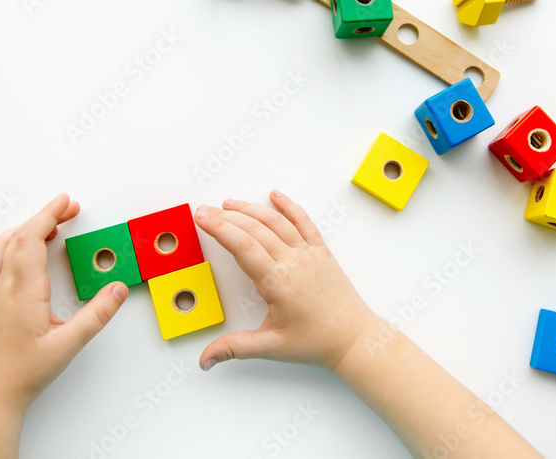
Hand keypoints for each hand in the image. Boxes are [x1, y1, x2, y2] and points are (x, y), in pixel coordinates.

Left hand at [0, 193, 127, 412]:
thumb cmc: (22, 374)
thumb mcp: (68, 346)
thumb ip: (96, 315)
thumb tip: (117, 289)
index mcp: (22, 291)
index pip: (32, 239)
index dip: (49, 214)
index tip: (66, 202)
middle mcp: (3, 288)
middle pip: (18, 237)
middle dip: (43, 217)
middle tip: (68, 209)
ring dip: (23, 230)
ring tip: (46, 227)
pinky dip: (4, 248)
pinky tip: (13, 254)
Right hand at [194, 190, 376, 370]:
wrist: (353, 338)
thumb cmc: (316, 341)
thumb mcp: (271, 347)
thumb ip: (234, 348)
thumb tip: (205, 359)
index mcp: (278, 283)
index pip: (242, 246)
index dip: (219, 228)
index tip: (202, 217)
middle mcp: (293, 262)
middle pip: (255, 229)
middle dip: (226, 216)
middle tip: (205, 210)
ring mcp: (309, 254)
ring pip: (277, 221)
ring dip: (252, 208)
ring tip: (230, 203)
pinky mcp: (321, 251)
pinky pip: (304, 221)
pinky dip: (289, 206)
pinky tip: (276, 195)